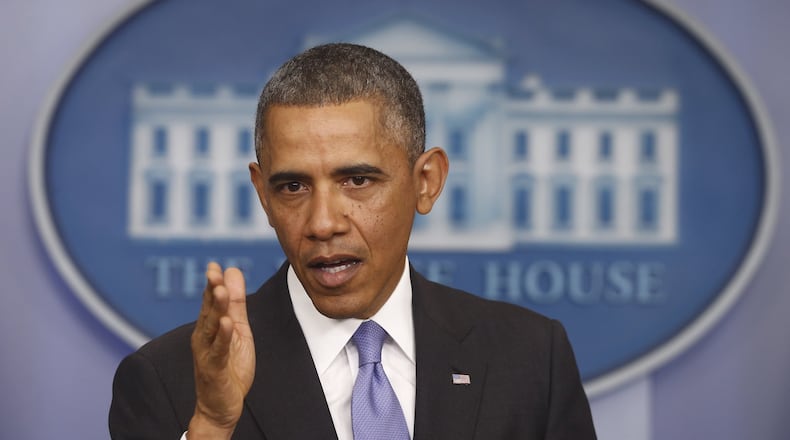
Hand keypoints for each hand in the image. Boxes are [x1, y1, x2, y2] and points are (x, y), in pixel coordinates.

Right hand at [187, 262, 255, 438]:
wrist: (222, 405)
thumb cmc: (229, 366)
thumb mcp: (238, 330)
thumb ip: (236, 303)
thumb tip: (233, 273)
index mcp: (210, 326)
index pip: (211, 300)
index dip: (213, 283)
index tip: (214, 265)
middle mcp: (204, 336)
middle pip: (208, 309)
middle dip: (211, 290)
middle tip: (213, 271)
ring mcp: (207, 352)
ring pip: (211, 326)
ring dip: (215, 308)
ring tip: (220, 290)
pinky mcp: (214, 368)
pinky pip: (218, 350)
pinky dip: (222, 336)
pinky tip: (226, 323)